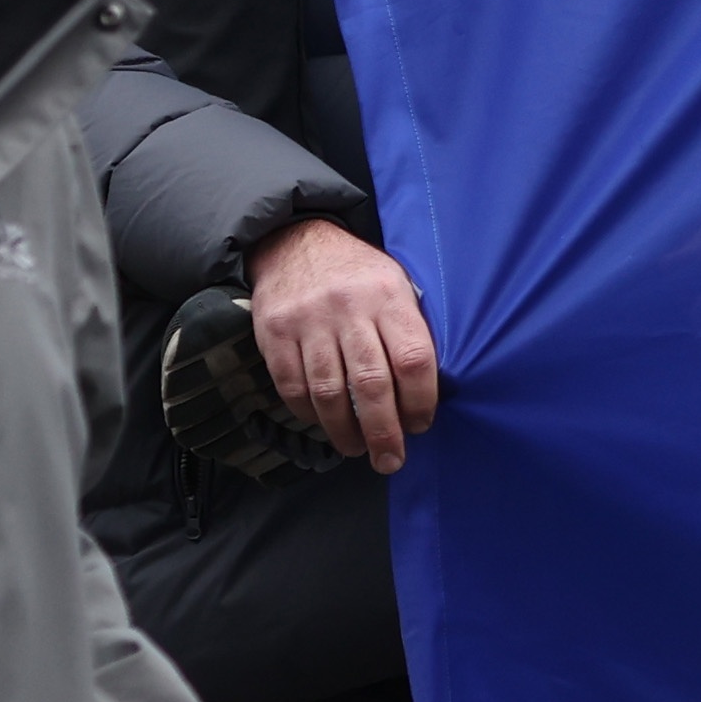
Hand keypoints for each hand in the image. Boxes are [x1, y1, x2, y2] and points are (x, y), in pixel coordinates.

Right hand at [250, 215, 441, 472]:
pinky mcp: (275, 334)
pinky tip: (322, 424)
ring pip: (329, 392)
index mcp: (389, 297)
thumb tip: (426, 393)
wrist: (297, 241)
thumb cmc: (359, 275)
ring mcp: (308, 322)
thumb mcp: (396, 284)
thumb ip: (408, 330)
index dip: (420, 401)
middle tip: (390, 460)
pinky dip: (308, 413)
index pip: (412, 359)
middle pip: (371, 384)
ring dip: (344, 431)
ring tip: (356, 449)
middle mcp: (348, 309)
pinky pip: (292, 386)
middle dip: (383, 431)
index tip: (420, 425)